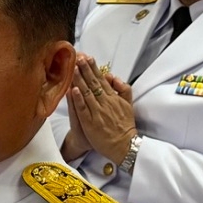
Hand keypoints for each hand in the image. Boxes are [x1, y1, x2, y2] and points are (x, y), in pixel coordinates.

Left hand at [64, 52, 136, 166]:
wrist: (124, 145)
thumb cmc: (125, 126)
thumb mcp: (129, 105)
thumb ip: (124, 90)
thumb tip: (115, 77)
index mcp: (114, 98)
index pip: (102, 79)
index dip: (94, 68)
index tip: (87, 57)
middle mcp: (105, 103)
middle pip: (94, 83)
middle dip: (85, 69)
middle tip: (78, 57)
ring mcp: (97, 112)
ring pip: (87, 93)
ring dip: (80, 80)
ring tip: (73, 68)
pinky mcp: (90, 123)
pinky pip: (83, 109)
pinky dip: (78, 99)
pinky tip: (73, 90)